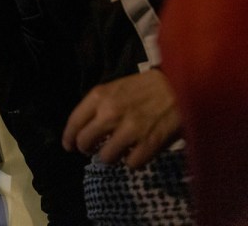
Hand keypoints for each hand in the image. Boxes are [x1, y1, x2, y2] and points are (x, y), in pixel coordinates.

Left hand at [62, 70, 181, 169]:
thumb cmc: (146, 86)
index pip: (74, 122)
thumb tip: (86, 127)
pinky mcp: (149, 143)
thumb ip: (99, 105)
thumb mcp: (116, 87)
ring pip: (106, 158)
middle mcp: (110, 113)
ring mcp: (129, 130)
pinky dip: (133, 161)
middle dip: (86, 149)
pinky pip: (130, 164)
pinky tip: (137, 153)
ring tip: (117, 152)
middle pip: (85, 142)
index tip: (69, 146)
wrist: (180, 84)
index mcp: (99, 96)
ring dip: (110, 157)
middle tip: (93, 150)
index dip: (68, 138)